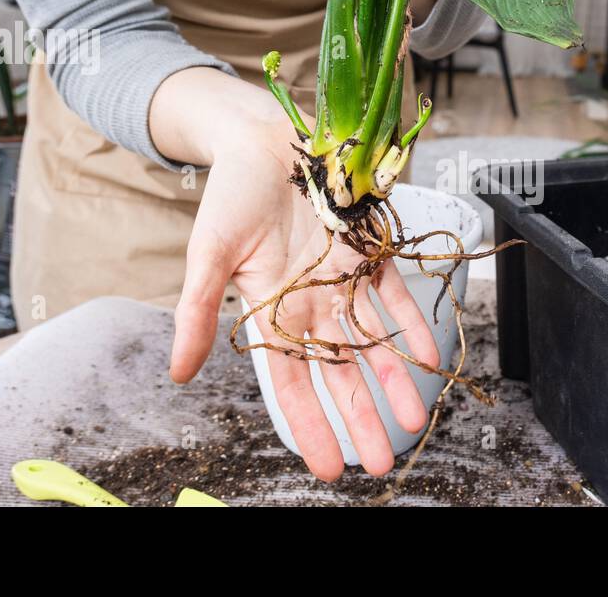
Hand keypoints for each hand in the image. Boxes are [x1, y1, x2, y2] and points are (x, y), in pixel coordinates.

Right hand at [153, 68, 440, 480]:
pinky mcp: (371, 251)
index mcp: (272, 312)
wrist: (265, 138)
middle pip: (341, 374)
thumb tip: (179, 374)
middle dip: (359, 419)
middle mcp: (313, 305)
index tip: (326, 468)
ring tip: (414, 423)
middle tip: (379, 464)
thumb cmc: (231, 196)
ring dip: (395, 382)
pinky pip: (396, 297)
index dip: (309, 424)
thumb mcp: (207, 256)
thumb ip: (196, 314)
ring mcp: (345, 280)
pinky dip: (413, 325)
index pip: (293, 383)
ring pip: (375, 344)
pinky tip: (428, 357)